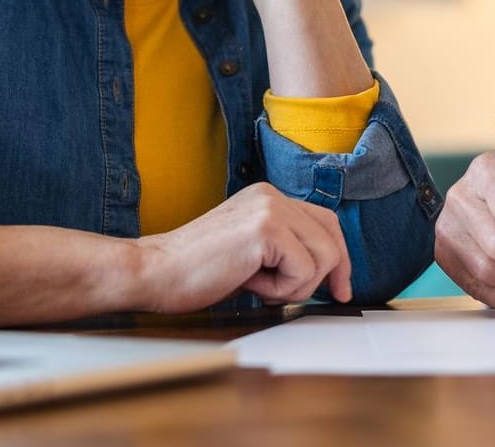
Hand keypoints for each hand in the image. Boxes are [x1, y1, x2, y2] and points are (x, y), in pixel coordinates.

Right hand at [133, 183, 352, 310]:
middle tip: (329, 297)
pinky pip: (304, 270)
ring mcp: (269, 209)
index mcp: (267, 197)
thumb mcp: (249, 252)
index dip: (339, 256)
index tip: (340, 286)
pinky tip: (250, 282)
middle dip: (333, 273)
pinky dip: (283, 289)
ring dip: (297, 286)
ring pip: (324, 256)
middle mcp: (271, 196)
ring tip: (260, 285)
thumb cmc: (194, 271)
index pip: (324, 221)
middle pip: (332, 236)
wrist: (154, 272)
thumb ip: (283, 250)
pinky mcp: (266, 229)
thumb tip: (326, 271)